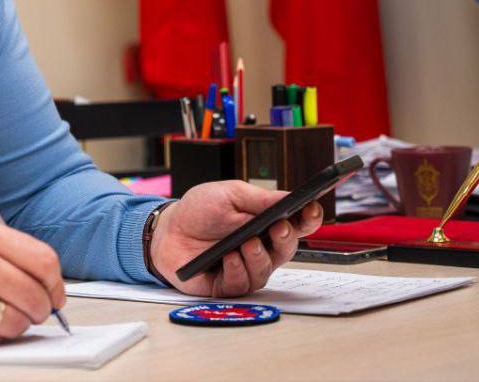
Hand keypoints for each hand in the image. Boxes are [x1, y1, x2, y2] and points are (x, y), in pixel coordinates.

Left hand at [147, 181, 323, 297]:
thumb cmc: (199, 211)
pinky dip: (237, 270)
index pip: (296, 224)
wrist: (167, 229)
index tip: (311, 210)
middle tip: (279, 228)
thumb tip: (289, 197)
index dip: (308, 219)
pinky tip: (229, 258)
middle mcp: (261, 248)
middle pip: (287, 249)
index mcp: (266, 223)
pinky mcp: (228, 285)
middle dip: (286, 239)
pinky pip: (242, 283)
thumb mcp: (229, 194)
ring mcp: (246, 268)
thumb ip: (259, 198)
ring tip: (248, 243)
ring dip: (259, 256)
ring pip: (266, 270)